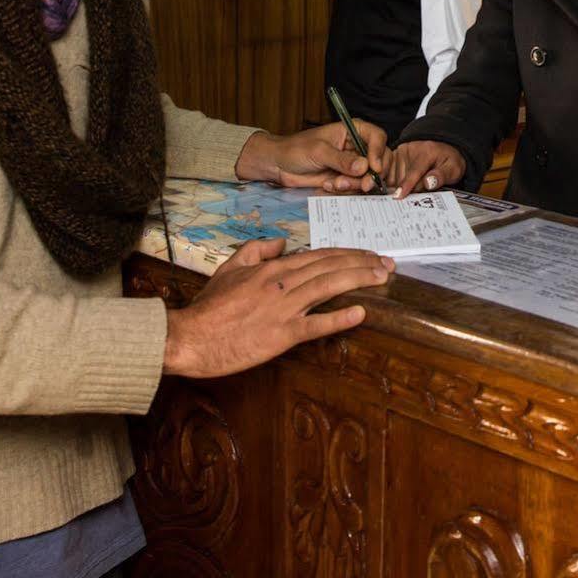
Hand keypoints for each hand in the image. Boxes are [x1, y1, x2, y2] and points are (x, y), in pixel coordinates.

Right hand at [162, 238, 392, 378]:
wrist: (190, 337)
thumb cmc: (208, 307)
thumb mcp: (228, 268)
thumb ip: (255, 250)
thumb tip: (281, 240)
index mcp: (271, 268)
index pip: (317, 255)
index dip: (345, 253)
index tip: (366, 254)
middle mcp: (281, 283)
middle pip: (329, 266)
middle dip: (362, 262)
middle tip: (388, 263)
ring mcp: (283, 309)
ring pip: (328, 286)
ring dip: (359, 279)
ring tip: (383, 277)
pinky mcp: (281, 335)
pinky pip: (315, 325)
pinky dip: (338, 318)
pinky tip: (360, 313)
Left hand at [236, 121, 386, 191]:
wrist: (279, 166)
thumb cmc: (295, 149)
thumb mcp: (318, 151)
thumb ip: (341, 160)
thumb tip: (364, 166)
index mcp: (352, 130)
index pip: (376, 137)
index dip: (379, 152)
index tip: (374, 167)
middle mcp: (355, 146)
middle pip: (379, 159)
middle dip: (371, 174)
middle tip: (363, 185)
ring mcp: (351, 164)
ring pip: (368, 176)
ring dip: (355, 184)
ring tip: (335, 184)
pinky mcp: (345, 178)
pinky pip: (355, 186)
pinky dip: (345, 189)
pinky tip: (328, 185)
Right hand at [384, 139, 466, 197]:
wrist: (443, 151)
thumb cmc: (448, 161)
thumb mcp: (454, 169)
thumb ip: (442, 176)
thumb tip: (429, 183)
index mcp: (427, 151)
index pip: (414, 171)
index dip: (407, 185)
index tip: (399, 195)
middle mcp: (411, 149)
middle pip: (404, 178)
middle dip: (412, 188)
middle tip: (423, 186)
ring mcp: (401, 152)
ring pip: (394, 178)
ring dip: (403, 186)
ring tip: (416, 181)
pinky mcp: (393, 155)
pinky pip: (389, 176)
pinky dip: (395, 182)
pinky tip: (406, 180)